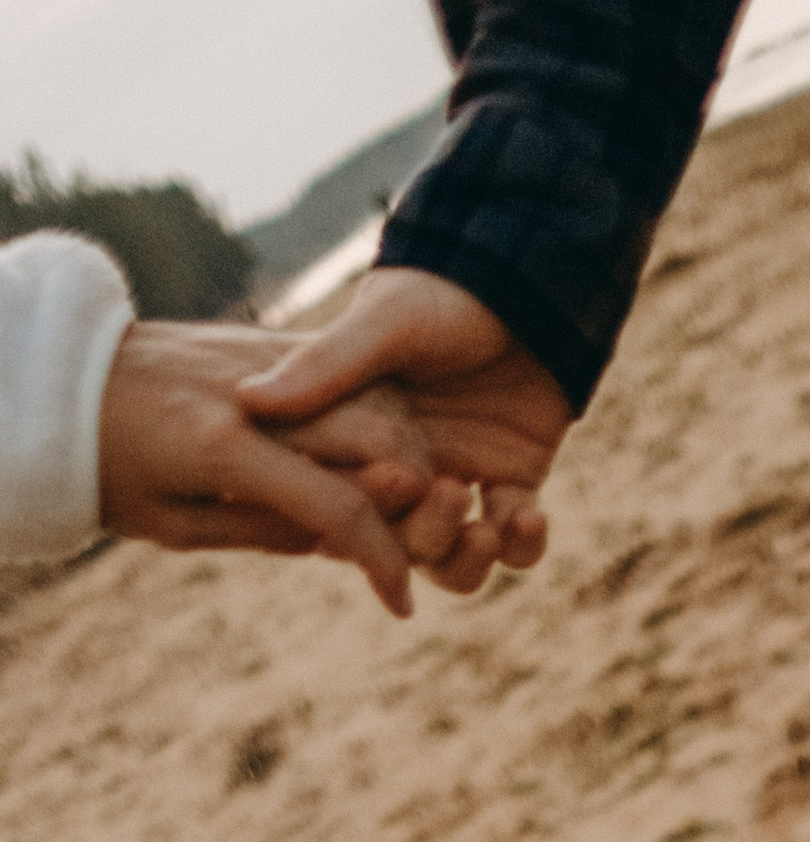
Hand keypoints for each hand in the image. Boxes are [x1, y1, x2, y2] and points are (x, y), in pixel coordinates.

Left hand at [96, 323, 451, 614]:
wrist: (62, 374)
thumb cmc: (109, 468)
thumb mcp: (177, 527)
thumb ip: (265, 534)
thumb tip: (343, 544)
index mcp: (224, 449)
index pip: (338, 507)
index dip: (383, 561)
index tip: (401, 604)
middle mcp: (256, 395)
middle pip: (383, 443)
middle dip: (414, 500)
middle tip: (404, 541)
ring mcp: (266, 358)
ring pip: (379, 404)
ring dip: (403, 458)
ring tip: (383, 504)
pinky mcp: (267, 341)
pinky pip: (350, 379)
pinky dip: (376, 424)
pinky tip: (361, 462)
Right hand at [241, 272, 571, 594]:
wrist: (530, 280)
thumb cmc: (448, 293)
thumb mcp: (384, 323)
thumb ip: (325, 367)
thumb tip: (247, 402)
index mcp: (362, 436)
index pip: (341, 503)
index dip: (346, 529)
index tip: (367, 519)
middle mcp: (406, 467)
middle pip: (399, 544)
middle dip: (422, 541)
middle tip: (449, 497)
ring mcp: (460, 478)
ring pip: (452, 557)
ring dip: (468, 560)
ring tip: (488, 532)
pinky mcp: (515, 482)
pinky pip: (516, 543)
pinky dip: (522, 545)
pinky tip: (528, 516)